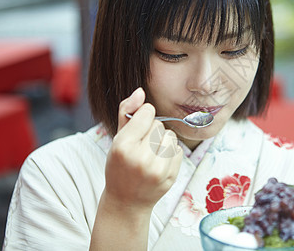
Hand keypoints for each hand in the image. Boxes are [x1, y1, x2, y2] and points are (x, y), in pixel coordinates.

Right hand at [104, 87, 182, 208]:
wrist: (126, 202)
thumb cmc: (119, 166)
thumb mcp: (116, 138)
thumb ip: (127, 112)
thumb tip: (140, 90)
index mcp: (124, 147)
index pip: (148, 113)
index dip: (143, 115)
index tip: (138, 126)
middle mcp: (141, 159)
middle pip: (159, 124)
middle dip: (151, 130)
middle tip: (141, 146)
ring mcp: (158, 170)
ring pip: (171, 136)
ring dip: (162, 141)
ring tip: (150, 154)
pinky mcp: (171, 177)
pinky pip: (177, 150)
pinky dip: (169, 153)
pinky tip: (158, 163)